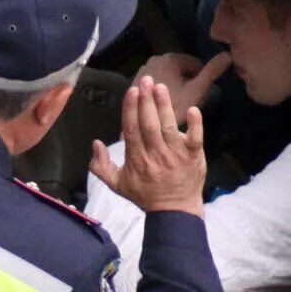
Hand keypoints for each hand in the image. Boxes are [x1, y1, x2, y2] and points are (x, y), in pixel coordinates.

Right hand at [88, 76, 205, 216]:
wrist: (174, 211)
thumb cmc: (145, 195)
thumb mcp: (117, 185)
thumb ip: (101, 166)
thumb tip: (95, 143)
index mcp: (136, 159)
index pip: (132, 130)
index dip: (131, 109)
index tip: (131, 91)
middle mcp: (155, 154)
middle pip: (149, 124)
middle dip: (146, 101)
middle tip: (146, 80)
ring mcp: (175, 155)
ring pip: (169, 127)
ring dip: (164, 106)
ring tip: (160, 87)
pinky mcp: (193, 156)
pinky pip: (195, 138)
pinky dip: (195, 124)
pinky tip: (193, 109)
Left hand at [138, 51, 230, 116]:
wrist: (143, 127)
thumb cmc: (173, 108)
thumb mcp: (196, 91)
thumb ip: (212, 72)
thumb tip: (228, 55)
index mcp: (171, 58)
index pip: (195, 63)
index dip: (201, 78)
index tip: (200, 94)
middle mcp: (155, 59)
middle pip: (180, 68)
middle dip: (187, 81)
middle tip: (188, 101)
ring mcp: (144, 69)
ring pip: (167, 75)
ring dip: (174, 85)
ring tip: (177, 104)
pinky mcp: (136, 80)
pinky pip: (155, 82)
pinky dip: (160, 90)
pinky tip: (163, 104)